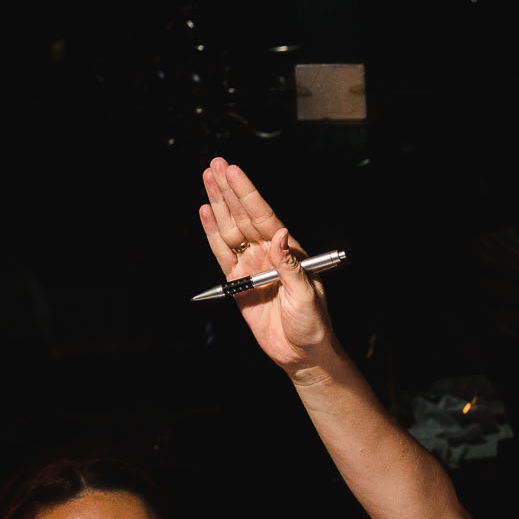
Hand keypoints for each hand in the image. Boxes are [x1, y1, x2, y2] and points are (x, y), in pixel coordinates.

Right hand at [198, 158, 337, 378]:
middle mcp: (269, 254)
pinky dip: (212, 234)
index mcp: (290, 252)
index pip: (265, 216)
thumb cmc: (313, 324)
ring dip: (218, 205)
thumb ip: (291, 266)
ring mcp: (253, 267)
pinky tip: (205, 213)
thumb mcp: (306, 295)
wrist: (302, 353)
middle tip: (215, 164)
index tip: (235, 171)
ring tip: (207, 179)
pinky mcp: (239, 284)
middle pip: (244, 216)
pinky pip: (222, 254)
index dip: (248, 193)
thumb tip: (281, 236)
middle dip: (230, 190)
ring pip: (230, 230)